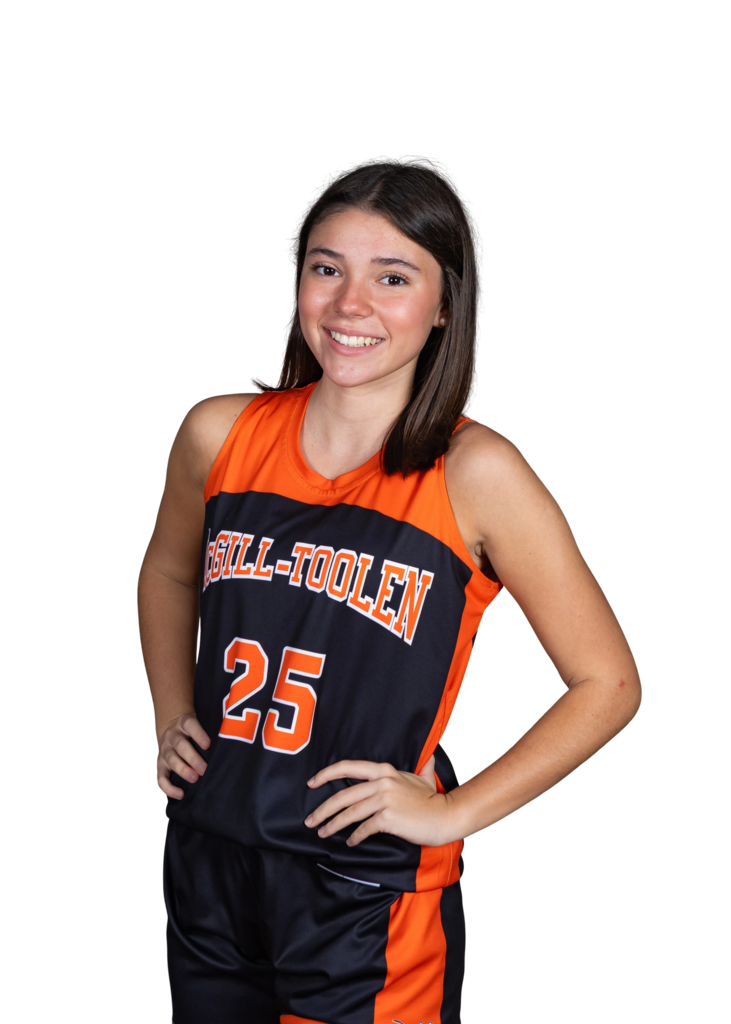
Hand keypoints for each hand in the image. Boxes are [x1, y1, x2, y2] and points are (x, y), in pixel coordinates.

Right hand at [155, 713, 210, 799]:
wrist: (174, 732)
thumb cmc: (197, 732)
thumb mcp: (203, 724)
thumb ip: (213, 729)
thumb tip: (235, 740)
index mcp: (184, 723)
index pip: (190, 725)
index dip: (198, 734)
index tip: (208, 745)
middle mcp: (172, 735)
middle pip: (180, 745)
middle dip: (193, 758)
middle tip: (204, 769)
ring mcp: (164, 750)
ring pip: (171, 760)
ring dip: (183, 770)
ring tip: (195, 779)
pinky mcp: (159, 765)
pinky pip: (160, 778)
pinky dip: (168, 787)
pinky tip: (180, 794)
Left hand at [304, 755, 452, 847]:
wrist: (445, 816)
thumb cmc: (431, 799)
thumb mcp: (423, 777)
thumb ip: (421, 767)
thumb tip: (428, 758)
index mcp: (384, 770)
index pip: (348, 767)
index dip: (327, 774)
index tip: (312, 782)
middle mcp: (382, 782)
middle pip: (343, 795)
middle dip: (323, 809)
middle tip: (310, 820)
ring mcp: (385, 800)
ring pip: (350, 813)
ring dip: (333, 825)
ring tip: (323, 833)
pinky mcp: (388, 818)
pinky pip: (364, 829)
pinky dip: (355, 837)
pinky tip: (350, 843)